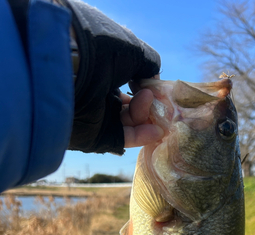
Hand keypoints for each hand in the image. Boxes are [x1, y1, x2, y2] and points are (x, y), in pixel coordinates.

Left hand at [62, 0, 160, 154]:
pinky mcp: (96, 136)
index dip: (145, 85)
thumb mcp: (132, 51)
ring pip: (129, 122)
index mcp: (100, 69)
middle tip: (158, 100)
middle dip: (148, 104)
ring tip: (154, 106)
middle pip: (129, 105)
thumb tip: (154, 83)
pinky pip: (123, 138)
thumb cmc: (100, 52)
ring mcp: (95, 116)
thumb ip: (148, 65)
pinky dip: (142, 135)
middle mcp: (96, 93)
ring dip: (146, 116)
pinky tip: (156, 130)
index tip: (157, 87)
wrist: (71, 69)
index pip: (128, 82)